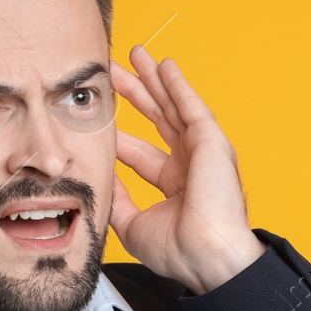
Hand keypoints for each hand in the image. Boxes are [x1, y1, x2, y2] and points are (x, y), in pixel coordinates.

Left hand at [109, 46, 266, 294]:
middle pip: (156, 121)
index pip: (139, 152)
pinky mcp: (211, 141)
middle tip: (113, 72)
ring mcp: (202, 151)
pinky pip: (191, 106)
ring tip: (136, 54)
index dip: (119, 132)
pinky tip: (164, 65)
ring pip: (173, 106)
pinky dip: (178, 84)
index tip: (98, 115)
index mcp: (174, 186)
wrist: (207, 256)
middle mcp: (190, 165)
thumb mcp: (132, 223)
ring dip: (154, 79)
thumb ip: (116, 198)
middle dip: (135, 94)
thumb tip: (99, 176)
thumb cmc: (178, 250)